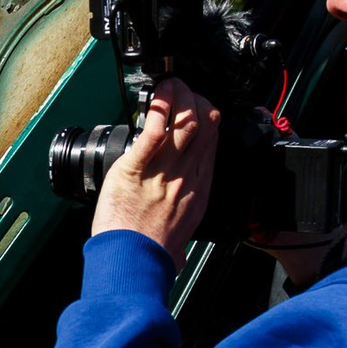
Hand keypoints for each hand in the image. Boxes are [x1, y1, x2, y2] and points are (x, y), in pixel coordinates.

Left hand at [91, 78, 221, 255]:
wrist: (134, 262)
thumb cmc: (153, 254)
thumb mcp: (181, 239)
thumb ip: (182, 227)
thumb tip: (181, 245)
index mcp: (197, 190)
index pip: (212, 144)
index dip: (209, 118)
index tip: (201, 106)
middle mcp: (185, 176)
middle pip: (202, 127)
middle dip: (196, 100)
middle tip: (184, 88)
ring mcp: (163, 171)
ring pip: (183, 123)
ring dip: (178, 98)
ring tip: (171, 85)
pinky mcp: (135, 169)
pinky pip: (152, 133)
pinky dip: (157, 111)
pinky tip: (157, 98)